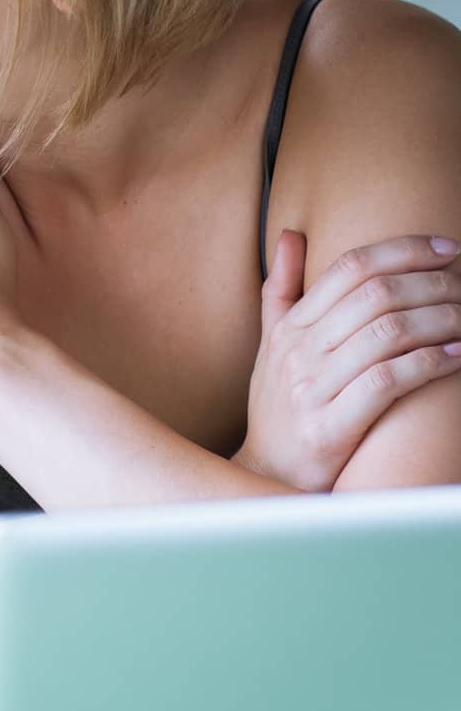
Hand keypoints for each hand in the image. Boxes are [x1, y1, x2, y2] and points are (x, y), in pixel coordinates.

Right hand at [235, 229, 460, 492]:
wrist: (268, 475)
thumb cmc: (279, 406)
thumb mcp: (272, 345)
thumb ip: (281, 289)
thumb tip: (291, 235)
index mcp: (289, 327)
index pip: (348, 268)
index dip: (402, 250)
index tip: (444, 247)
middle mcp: (297, 352)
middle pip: (374, 295)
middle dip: (432, 283)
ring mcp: (312, 389)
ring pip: (388, 334)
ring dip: (441, 320)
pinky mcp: (330, 426)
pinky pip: (389, 381)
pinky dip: (431, 363)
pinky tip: (458, 355)